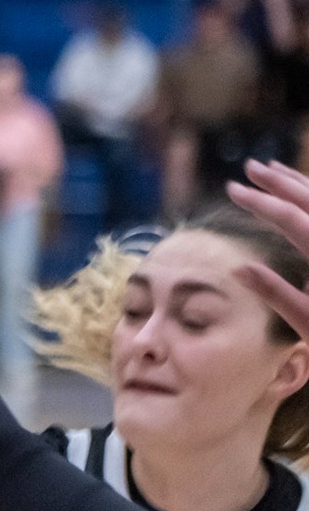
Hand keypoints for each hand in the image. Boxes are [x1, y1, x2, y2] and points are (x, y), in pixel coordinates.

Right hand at [228, 160, 308, 338]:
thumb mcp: (306, 320)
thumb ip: (274, 292)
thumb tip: (238, 269)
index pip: (288, 217)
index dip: (258, 201)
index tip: (232, 189)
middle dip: (278, 181)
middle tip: (251, 167)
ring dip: (299, 182)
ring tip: (275, 170)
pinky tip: (307, 193)